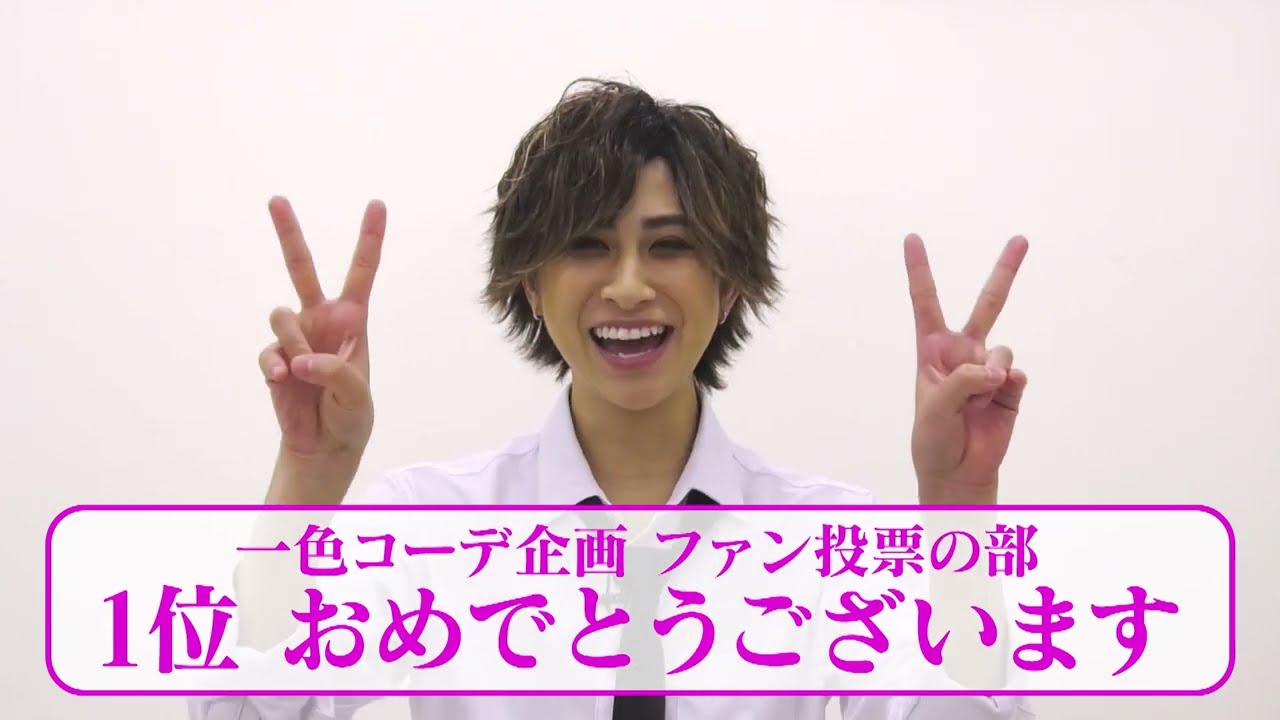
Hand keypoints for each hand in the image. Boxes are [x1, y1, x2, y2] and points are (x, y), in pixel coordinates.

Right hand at [258, 196, 385, 461]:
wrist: (323, 445)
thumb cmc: (351, 415)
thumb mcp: (356, 394)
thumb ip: (334, 372)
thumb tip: (299, 359)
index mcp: (352, 320)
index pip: (362, 272)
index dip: (369, 238)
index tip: (376, 203)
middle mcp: (321, 319)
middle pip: (301, 268)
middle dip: (287, 232)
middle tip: (276, 199)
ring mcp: (294, 336)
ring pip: (280, 316)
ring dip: (292, 343)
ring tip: (304, 372)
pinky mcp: (273, 357)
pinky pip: (267, 351)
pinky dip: (274, 367)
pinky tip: (283, 382)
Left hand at [905, 234, 1028, 503]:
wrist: (959, 471)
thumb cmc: (934, 438)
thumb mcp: (934, 407)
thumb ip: (963, 380)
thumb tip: (998, 368)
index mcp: (932, 350)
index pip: (925, 302)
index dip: (920, 270)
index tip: (912, 237)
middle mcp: (963, 353)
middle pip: (987, 305)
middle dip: (1005, 272)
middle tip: (1021, 240)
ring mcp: (989, 368)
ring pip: (1001, 350)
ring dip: (991, 374)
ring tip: (978, 400)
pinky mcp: (1011, 388)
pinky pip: (1016, 374)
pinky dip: (1007, 386)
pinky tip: (997, 401)